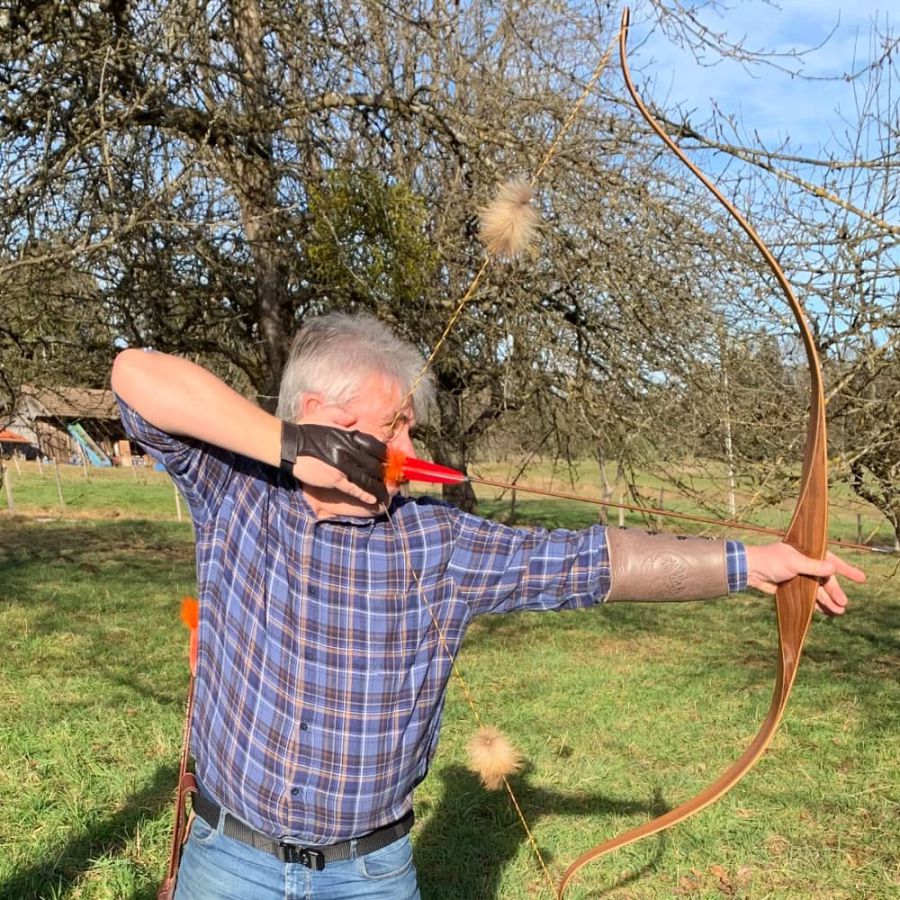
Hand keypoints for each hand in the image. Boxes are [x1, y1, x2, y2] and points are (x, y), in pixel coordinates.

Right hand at [289, 424, 387, 505]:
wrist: (289, 445)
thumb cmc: (306, 429)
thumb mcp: (325, 414)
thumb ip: (342, 415)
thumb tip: (354, 419)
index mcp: (350, 436)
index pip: (375, 445)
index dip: (383, 454)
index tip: (388, 460)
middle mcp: (350, 452)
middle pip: (374, 464)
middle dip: (383, 472)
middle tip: (389, 478)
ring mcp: (344, 467)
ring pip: (367, 479)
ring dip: (378, 487)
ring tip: (385, 493)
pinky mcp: (335, 480)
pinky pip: (354, 489)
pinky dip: (365, 495)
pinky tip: (374, 500)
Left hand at [745, 542, 865, 614]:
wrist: (750, 570)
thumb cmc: (770, 561)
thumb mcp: (794, 562)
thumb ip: (813, 567)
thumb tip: (833, 568)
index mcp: (808, 552)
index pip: (831, 560)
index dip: (847, 569)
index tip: (862, 579)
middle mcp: (806, 564)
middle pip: (825, 579)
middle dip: (835, 591)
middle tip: (844, 603)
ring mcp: (800, 576)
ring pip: (818, 590)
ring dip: (827, 600)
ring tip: (838, 612)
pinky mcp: (793, 587)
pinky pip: (808, 597)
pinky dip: (816, 604)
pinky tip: (825, 612)